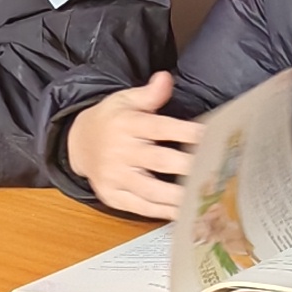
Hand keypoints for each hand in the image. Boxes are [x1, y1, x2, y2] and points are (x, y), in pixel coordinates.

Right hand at [67, 71, 196, 215]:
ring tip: (202, 198)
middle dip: (187, 167)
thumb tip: (166, 78)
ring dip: (177, 196)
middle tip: (214, 170)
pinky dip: (162, 212)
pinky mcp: (112, 196)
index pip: (160, 128)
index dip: (186, 131)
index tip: (209, 135)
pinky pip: (139, 207)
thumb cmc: (110, 120)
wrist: (77, 144)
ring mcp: (115, 177)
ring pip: (150, 191)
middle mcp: (120, 152)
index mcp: (127, 125)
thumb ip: (149, 94)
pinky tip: (182, 213)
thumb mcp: (125, 100)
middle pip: (159, 161)